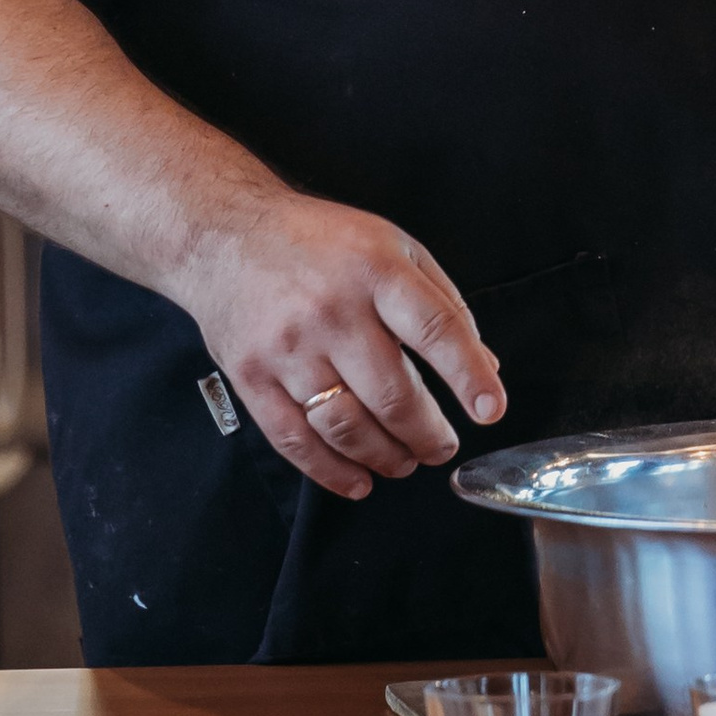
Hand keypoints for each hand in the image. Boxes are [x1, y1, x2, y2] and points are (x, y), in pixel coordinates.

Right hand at [178, 192, 504, 500]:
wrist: (224, 236)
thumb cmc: (319, 242)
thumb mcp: (393, 246)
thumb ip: (442, 303)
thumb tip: (485, 366)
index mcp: (376, 271)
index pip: (435, 329)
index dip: (468, 375)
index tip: (492, 410)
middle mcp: (333, 311)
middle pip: (392, 393)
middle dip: (428, 434)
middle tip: (442, 448)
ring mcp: (289, 348)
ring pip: (347, 426)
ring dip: (386, 457)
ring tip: (405, 462)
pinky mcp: (252, 376)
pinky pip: (296, 439)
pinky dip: (332, 471)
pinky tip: (358, 479)